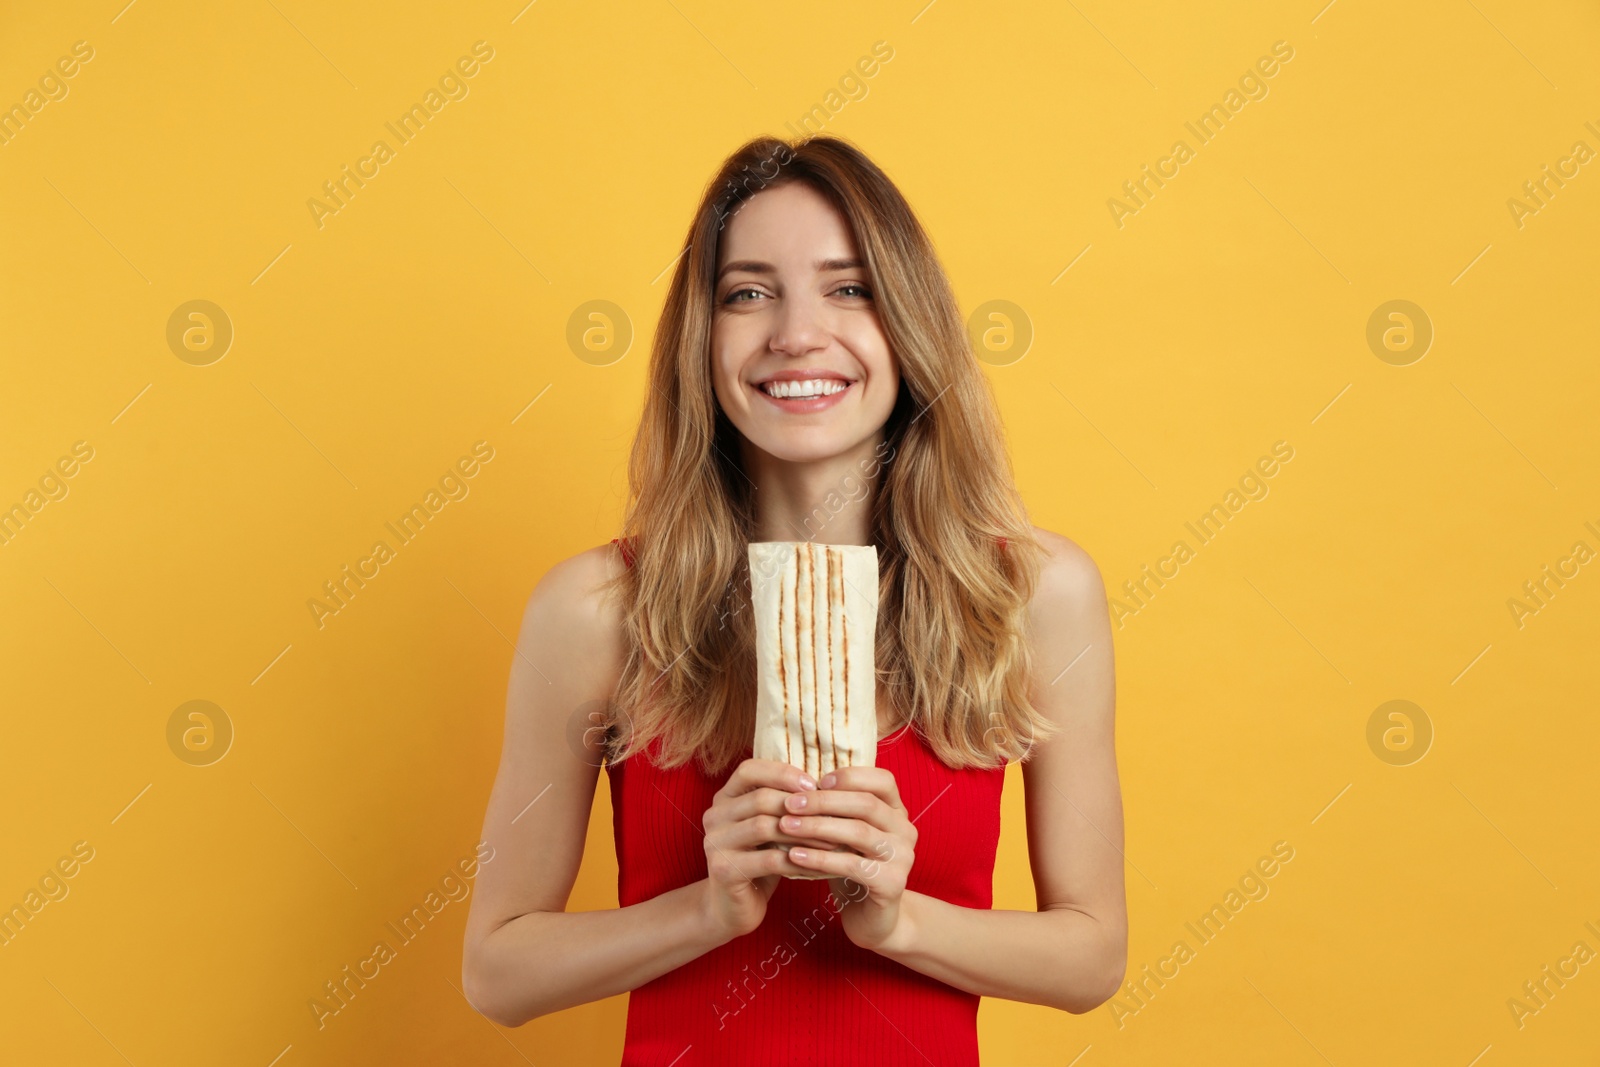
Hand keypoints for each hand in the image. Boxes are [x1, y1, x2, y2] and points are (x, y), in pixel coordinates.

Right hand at [699, 758, 840, 943]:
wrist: (732, 907)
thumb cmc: (759, 861)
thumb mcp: (768, 827)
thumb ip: (783, 805)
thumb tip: (828, 786)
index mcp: (723, 798)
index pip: (748, 770)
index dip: (782, 773)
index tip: (814, 785)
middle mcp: (714, 816)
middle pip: (760, 798)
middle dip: (801, 807)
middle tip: (834, 816)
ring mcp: (715, 844)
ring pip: (765, 827)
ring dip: (804, 834)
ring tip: (832, 842)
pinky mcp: (724, 871)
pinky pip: (769, 860)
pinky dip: (798, 861)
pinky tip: (819, 866)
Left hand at [779, 765, 916, 952]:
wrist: (872, 920)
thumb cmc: (852, 869)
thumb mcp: (846, 835)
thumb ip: (836, 811)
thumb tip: (797, 784)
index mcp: (898, 812)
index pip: (882, 780)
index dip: (849, 777)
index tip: (815, 781)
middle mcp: (906, 830)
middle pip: (866, 803)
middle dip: (823, 801)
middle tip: (788, 803)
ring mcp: (903, 857)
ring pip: (858, 832)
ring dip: (817, 827)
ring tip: (785, 826)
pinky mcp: (892, 883)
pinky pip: (852, 865)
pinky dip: (820, 858)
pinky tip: (794, 855)